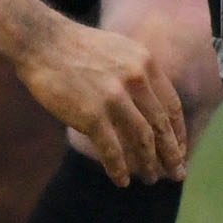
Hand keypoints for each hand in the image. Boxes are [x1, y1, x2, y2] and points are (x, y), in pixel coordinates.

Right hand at [14, 18, 187, 186]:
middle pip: (161, 126)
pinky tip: (122, 181)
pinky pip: (112, 150)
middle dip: (171, 154)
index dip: (178, 132)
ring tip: (151, 179)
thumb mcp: (120, 49)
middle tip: (177, 174)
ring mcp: (114, 98)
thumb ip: (138, 73)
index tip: (179, 150)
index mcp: (145, 63)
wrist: (42, 41)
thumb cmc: (77, 47)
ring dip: (148, 164)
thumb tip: (152, 102)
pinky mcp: (91, 114)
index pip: (171, 106)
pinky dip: (119, 169)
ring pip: (141, 140)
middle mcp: (135, 79)